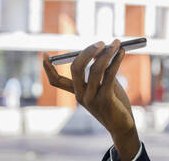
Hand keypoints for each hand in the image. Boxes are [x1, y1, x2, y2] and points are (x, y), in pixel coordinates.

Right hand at [43, 39, 140, 160]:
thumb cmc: (114, 103)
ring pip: (95, 69)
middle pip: (76, 68)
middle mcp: (81, 95)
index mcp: (76, 92)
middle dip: (88, 51)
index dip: (48, 68)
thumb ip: (101, 70)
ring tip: (117, 43)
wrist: (123, 126)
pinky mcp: (105, 99)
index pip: (56, 81)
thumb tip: (101, 49)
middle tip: (101, 42)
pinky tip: (122, 52)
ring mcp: (92, 98)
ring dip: (107, 53)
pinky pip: (110, 74)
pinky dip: (116, 60)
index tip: (45, 54)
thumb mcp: (105, 84)